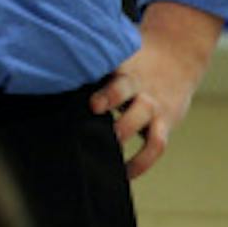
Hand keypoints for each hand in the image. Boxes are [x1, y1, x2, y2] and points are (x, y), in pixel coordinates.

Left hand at [90, 0, 223, 179]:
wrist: (179, 57)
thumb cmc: (136, 59)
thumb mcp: (118, 53)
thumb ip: (92, 64)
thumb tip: (48, 67)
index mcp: (123, 66)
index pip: (109, 70)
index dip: (100, 83)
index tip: (88, 99)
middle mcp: (138, 86)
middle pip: (124, 93)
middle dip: (109, 106)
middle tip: (91, 117)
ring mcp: (153, 105)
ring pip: (142, 122)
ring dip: (125, 136)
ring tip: (107, 154)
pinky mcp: (164, 123)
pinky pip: (155, 146)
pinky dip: (141, 163)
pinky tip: (124, 173)